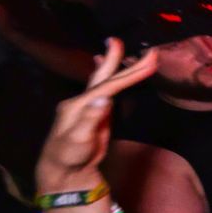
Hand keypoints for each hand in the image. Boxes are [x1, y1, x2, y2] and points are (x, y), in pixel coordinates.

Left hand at [35, 39, 155, 192]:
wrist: (64, 171)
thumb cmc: (69, 156)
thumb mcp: (78, 140)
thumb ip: (89, 119)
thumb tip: (104, 98)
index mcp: (78, 105)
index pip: (107, 87)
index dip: (127, 75)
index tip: (148, 64)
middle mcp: (81, 101)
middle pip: (104, 78)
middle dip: (118, 61)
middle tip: (122, 41)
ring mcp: (87, 106)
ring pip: (104, 81)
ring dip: (113, 64)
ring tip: (114, 45)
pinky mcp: (94, 114)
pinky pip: (104, 90)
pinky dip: (106, 76)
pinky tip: (101, 65)